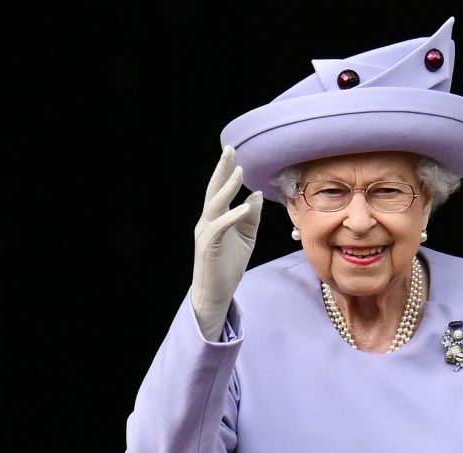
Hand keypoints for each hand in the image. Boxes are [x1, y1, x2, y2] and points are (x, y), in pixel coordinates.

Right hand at [190, 145, 262, 340]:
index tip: (233, 153)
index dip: (226, 172)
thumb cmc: (229, 265)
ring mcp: (207, 233)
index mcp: (215, 218)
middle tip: (229, 150)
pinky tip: (244, 206)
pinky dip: (233, 216)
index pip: (220, 190)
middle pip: (213, 191)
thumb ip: (251, 217)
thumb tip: (256, 195)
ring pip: (215, 205)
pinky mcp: (209, 246)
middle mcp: (207, 221)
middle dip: (222, 170)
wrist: (216, 293)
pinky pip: (221, 227)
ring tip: (238, 172)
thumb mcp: (246, 238)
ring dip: (227, 188)